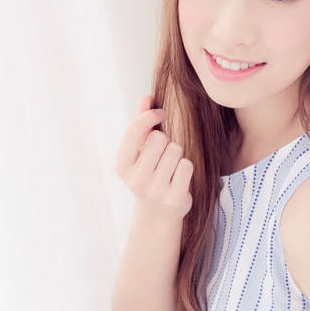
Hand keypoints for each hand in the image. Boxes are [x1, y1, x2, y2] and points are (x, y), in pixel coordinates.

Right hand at [114, 93, 193, 220]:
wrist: (157, 213)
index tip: (160, 113)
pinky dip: (186, 168)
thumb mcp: (140, 151)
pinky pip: (186, 165)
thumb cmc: (149, 173)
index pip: (135, 130)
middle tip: (162, 156)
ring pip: (175, 150)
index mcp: (122, 165)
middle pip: (160, 138)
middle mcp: (136, 179)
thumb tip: (147, 97)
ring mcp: (155, 190)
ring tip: (170, 168)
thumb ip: (142, 124)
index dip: (149, 116)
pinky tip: (179, 178)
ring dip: (177, 155)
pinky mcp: (174, 198)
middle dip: (166, 142)